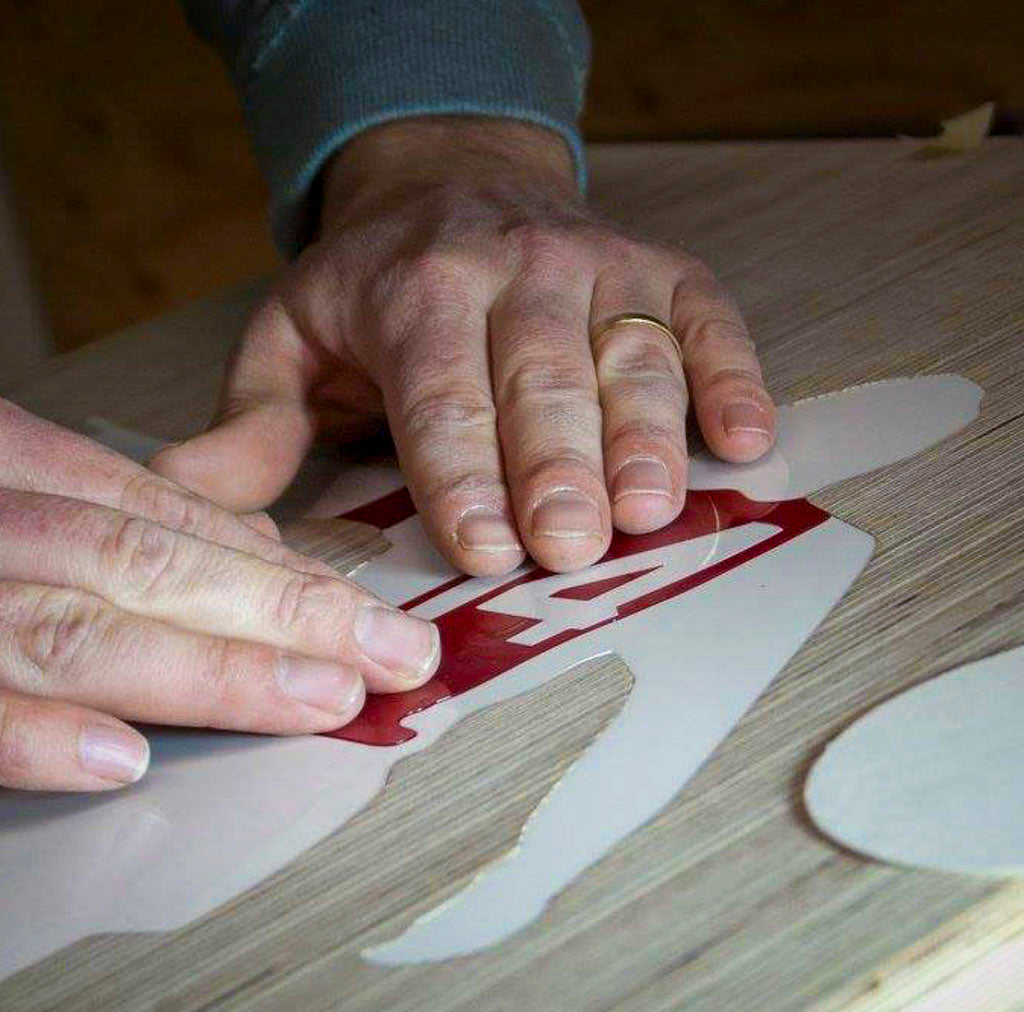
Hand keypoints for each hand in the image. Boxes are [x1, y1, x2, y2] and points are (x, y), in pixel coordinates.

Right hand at [0, 400, 438, 791]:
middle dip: (283, 613)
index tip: (375, 617)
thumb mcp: (28, 482)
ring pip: (81, 630)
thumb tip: (255, 545)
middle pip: (148, 561)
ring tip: (320, 698)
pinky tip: (126, 761)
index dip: (282, 571)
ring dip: (212, 671)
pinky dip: (40, 736)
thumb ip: (136, 516)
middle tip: (391, 657)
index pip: (171, 515)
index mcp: (21, 466)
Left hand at [153, 116, 774, 574]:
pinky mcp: (660, 271)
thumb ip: (252, 421)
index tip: (484, 552)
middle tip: (570, 548)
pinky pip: (705, 319)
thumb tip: (188, 495)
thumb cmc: (376, 284)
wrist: (453, 185)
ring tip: (650, 510)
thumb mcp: (289, 337)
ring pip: (629, 355)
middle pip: (542, 380)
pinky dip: (732, 375)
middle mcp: (516, 271)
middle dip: (556, 470)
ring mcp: (597, 267)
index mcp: (418, 292)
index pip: (441, 394)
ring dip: (646, 437)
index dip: (462, 476)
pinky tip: (745, 436)